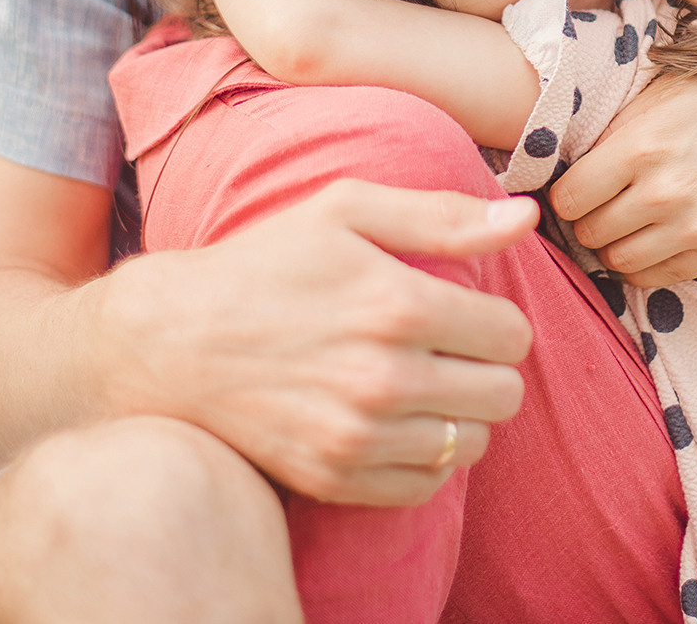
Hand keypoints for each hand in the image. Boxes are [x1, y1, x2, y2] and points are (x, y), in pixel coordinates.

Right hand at [101, 180, 538, 506]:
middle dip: (487, 368)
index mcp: (396, 304)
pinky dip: (423, 457)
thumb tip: (526, 219)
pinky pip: (425, 485)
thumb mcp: (345, 210)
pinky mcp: (333, 477)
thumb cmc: (264, 264)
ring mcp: (357, 436)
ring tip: (422, 383)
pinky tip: (395, 420)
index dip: (496, 320)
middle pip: (504, 394)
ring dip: (460, 414)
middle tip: (449, 350)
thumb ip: (444, 214)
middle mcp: (383, 378)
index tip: (466, 312)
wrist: (169, 342)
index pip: (512, 335)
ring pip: (471, 444)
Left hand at [552, 69, 696, 287]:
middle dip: (588, 220)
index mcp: (641, 145)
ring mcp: (694, 228)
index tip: (579, 186)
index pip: (567, 198)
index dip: (567, 194)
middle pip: (588, 233)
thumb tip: (558, 152)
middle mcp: (664, 191)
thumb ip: (615, 123)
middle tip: (602, 205)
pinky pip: (655, 278)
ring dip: (614, 245)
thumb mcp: (668, 90)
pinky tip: (656, 237)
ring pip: (616, 261)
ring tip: (628, 222)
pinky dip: (645, 264)